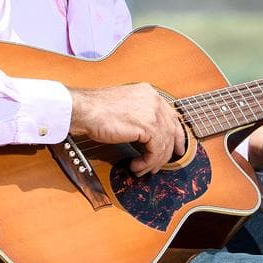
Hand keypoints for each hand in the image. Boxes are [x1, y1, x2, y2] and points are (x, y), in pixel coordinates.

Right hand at [68, 83, 185, 176]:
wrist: (85, 109)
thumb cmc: (97, 110)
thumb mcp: (125, 108)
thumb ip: (139, 116)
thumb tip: (147, 135)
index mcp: (149, 93)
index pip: (171, 116)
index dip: (177, 134)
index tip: (177, 147)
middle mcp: (154, 100)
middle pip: (171, 130)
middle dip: (167, 152)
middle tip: (157, 166)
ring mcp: (152, 112)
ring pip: (164, 143)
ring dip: (154, 161)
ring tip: (142, 169)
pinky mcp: (147, 125)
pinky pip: (155, 150)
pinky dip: (147, 162)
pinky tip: (137, 166)